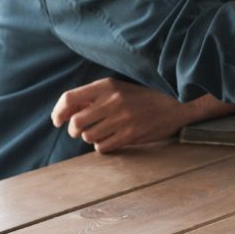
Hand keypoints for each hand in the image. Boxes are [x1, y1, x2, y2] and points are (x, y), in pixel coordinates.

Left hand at [51, 78, 234, 152]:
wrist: (177, 106)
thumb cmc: (144, 98)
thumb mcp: (120, 90)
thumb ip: (95, 97)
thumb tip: (66, 112)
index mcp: (108, 86)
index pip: (70, 98)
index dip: (58, 112)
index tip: (57, 121)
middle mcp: (113, 101)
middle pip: (76, 123)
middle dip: (75, 131)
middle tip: (82, 131)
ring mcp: (122, 118)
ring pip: (89, 137)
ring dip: (91, 139)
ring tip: (103, 134)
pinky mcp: (131, 134)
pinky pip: (103, 147)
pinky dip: (104, 146)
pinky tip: (112, 140)